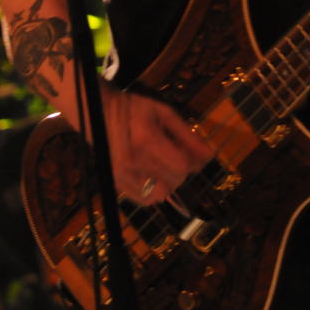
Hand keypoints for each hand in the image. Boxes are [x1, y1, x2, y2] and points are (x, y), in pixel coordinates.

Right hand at [100, 83, 213, 203]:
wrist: (100, 113)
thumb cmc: (135, 109)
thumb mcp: (164, 113)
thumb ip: (187, 135)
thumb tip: (210, 156)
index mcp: (147, 139)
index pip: (182, 166)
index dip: (192, 161)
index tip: (190, 151)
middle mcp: (134, 161)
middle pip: (174, 181)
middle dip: (182, 170)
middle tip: (175, 154)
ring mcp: (123, 175)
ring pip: (161, 195)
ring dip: (170, 183)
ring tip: (164, 166)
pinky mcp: (116, 183)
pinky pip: (144, 201)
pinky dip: (155, 193)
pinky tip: (154, 177)